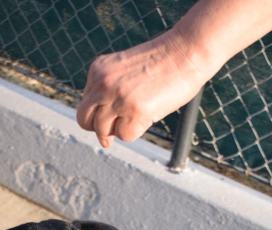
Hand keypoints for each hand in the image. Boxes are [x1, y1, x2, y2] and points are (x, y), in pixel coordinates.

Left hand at [76, 31, 207, 148]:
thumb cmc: (163, 63)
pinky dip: (137, 131)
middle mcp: (103, 83)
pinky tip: (149, 115)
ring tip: (140, 115)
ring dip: (120, 130)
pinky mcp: (134, 111)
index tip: (114, 116)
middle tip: (115, 130)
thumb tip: (104, 134)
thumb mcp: (126, 72)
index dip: (98, 114)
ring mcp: (118, 98)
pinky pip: (125, 136)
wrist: (187, 52)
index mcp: (98, 70)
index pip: (86, 103)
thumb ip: (110, 91)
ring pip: (103, 131)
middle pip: (84, 120)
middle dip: (99, 129)